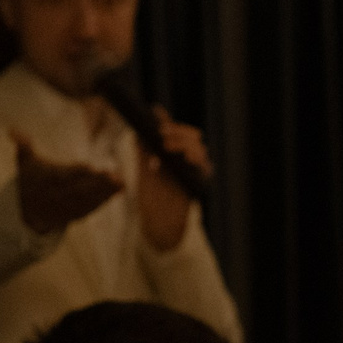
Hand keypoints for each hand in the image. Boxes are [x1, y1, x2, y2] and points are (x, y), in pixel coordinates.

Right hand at [12, 129, 122, 233]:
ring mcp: (69, 206)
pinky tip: (120, 189)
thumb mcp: (25, 162)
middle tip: (114, 175)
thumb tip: (12, 129)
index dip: (77, 173)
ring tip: (121, 182)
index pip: (64, 177)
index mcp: (48, 181)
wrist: (27, 213)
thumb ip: (24, 146)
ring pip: (89, 199)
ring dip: (106, 191)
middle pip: (80, 189)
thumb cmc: (30, 181)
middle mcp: (59, 195)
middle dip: (97, 183)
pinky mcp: (77, 213)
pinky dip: (106, 199)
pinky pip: (93, 207)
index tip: (91, 167)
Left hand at [135, 109, 210, 250]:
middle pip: (191, 137)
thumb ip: (144, 151)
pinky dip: (197, 160)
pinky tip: (186, 157)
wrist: (159, 223)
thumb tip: (137, 132)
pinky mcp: (202, 183)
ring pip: (199, 149)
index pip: (177, 132)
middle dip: (177, 133)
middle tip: (161, 135)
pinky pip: (205, 167)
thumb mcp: (144, 172)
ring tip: (166, 146)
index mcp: (176, 154)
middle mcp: (189, 160)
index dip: (170, 124)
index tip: (157, 119)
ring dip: (184, 144)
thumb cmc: (152, 198)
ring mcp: (197, 171)